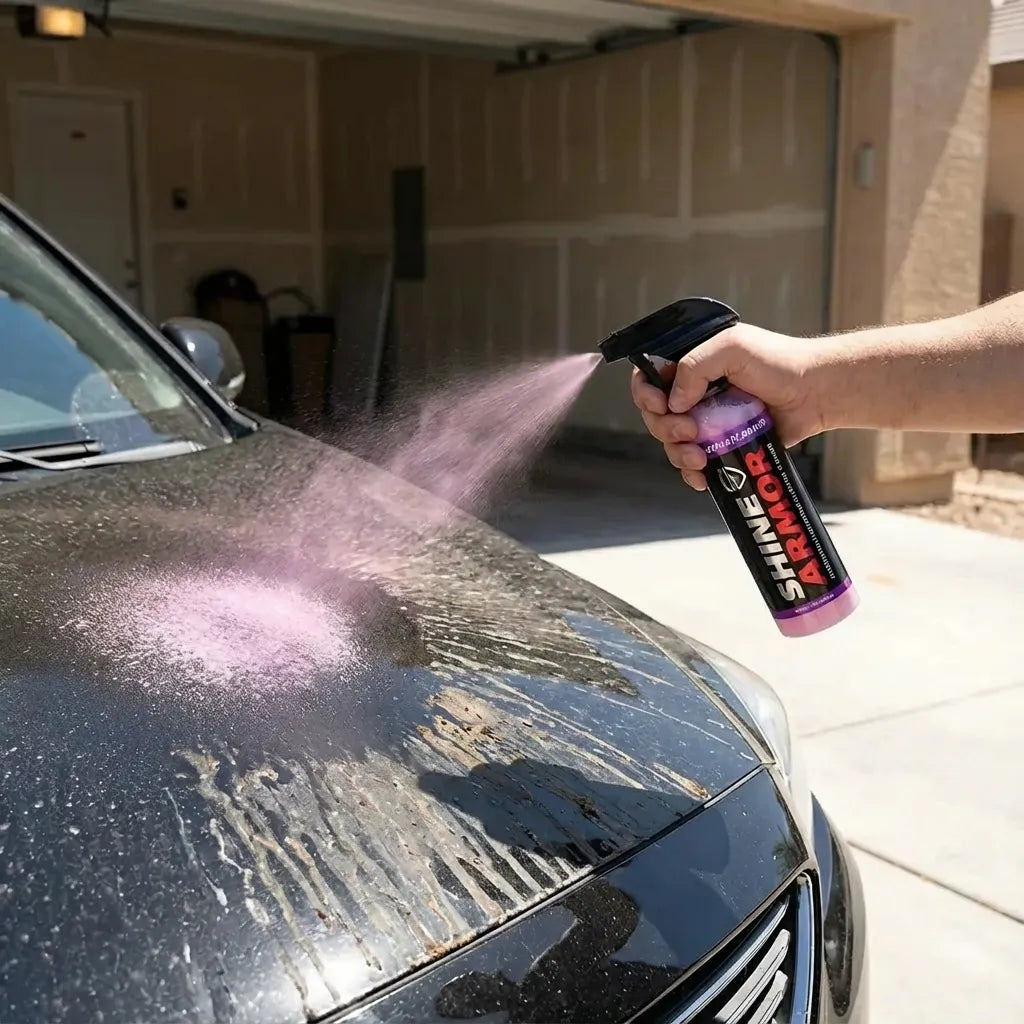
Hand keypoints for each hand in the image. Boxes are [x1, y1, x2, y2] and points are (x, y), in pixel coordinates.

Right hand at [630, 323, 829, 489]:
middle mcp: (694, 392)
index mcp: (691, 364)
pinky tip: (702, 476)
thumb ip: (695, 366)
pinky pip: (694, 463)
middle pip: (655, 415)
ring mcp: (707, 420)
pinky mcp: (722, 445)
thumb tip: (674, 401)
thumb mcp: (732, 348)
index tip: (660, 405)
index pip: (648, 377)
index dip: (645, 394)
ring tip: (699, 456)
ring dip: (677, 452)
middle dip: (665, 427)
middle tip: (689, 429)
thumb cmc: (779, 363)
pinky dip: (692, 473)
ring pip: (672, 442)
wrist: (815, 394)